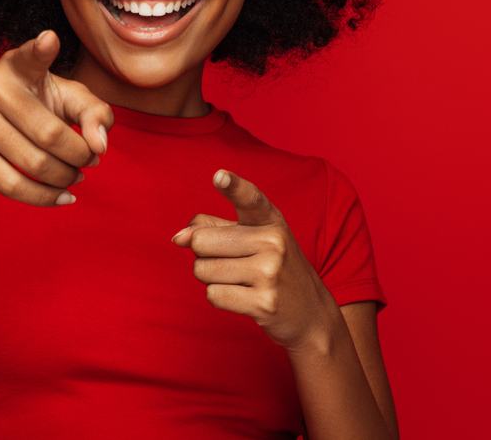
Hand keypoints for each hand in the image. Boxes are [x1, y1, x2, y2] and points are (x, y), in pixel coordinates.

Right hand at [0, 30, 112, 205]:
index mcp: (18, 65)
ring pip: (34, 164)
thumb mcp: (64, 99)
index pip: (31, 56)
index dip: (40, 50)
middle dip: (80, 155)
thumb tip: (99, 145)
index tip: (49, 41)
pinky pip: (11, 186)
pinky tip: (63, 196)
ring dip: (65, 178)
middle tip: (90, 160)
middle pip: (51, 135)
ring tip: (76, 176)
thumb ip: (94, 112)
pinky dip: (44, 198)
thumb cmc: (30, 107)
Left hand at [173, 170, 340, 351]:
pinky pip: (213, 295)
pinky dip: (218, 297)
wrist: (312, 314)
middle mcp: (273, 242)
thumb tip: (178, 238)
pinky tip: (242, 297)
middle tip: (231, 263)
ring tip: (239, 280)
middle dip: (203, 255)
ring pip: (203, 270)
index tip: (219, 176)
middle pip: (201, 241)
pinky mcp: (264, 303)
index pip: (250, 198)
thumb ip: (213, 228)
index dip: (233, 186)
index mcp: (271, 220)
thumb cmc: (273, 269)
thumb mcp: (253, 238)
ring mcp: (270, 273)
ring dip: (210, 278)